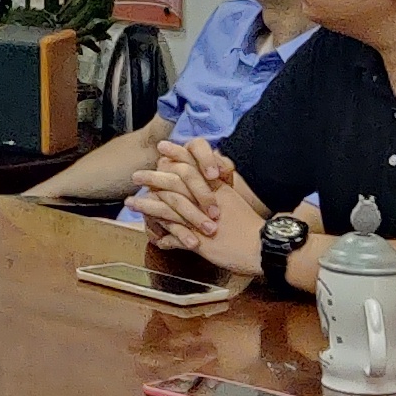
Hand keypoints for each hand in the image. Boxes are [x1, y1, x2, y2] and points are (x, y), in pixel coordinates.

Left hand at [147, 143, 277, 272]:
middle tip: (136, 173)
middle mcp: (208, 202)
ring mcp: (202, 221)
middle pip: (176, 183)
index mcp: (218, 190)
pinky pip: (175, 235)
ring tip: (131, 202)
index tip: (162, 147)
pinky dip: (161, 234)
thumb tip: (208, 183)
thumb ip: (218, 194)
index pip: (194, 167)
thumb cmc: (252, 228)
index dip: (177, 155)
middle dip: (154, 177)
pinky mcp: (200, 241)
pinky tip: (151, 235)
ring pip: (169, 208)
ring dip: (148, 204)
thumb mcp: (235, 204)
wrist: (265, 248)